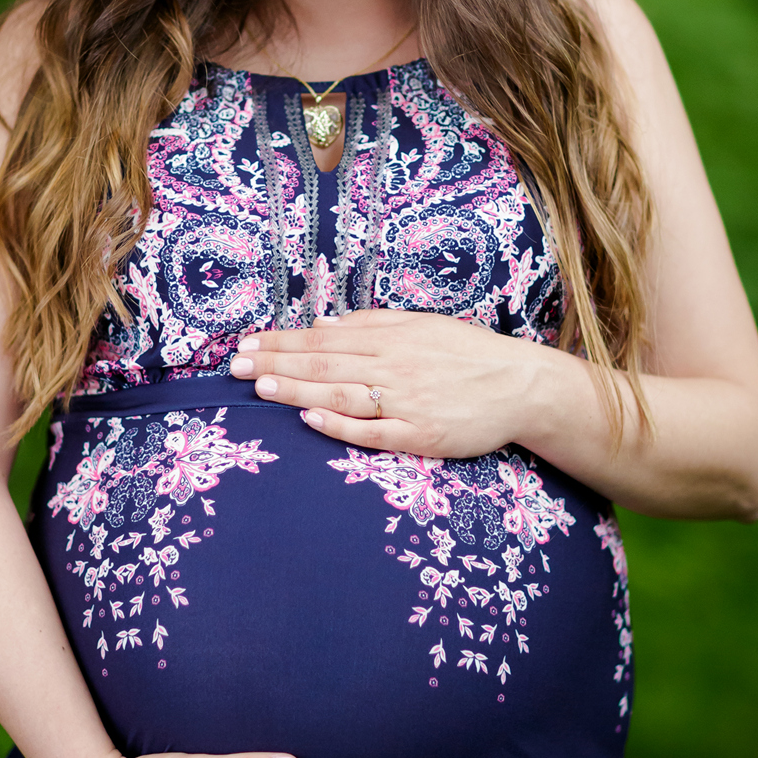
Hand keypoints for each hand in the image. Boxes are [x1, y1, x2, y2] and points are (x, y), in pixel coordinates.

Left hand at [229, 308, 543, 457]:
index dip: (283, 341)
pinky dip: (340, 425)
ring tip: (261, 387)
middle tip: (235, 365)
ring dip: (298, 390)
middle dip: (277, 363)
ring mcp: (407, 401)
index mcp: (392, 337)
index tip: (248, 343)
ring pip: (342, 394)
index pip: (325, 338)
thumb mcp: (421, 325)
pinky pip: (373, 431)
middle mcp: (394, 365)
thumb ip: (373, 323)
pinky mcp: (421, 434)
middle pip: (325, 364)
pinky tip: (310, 419)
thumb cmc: (469, 354)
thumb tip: (324, 323)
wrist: (522, 385)